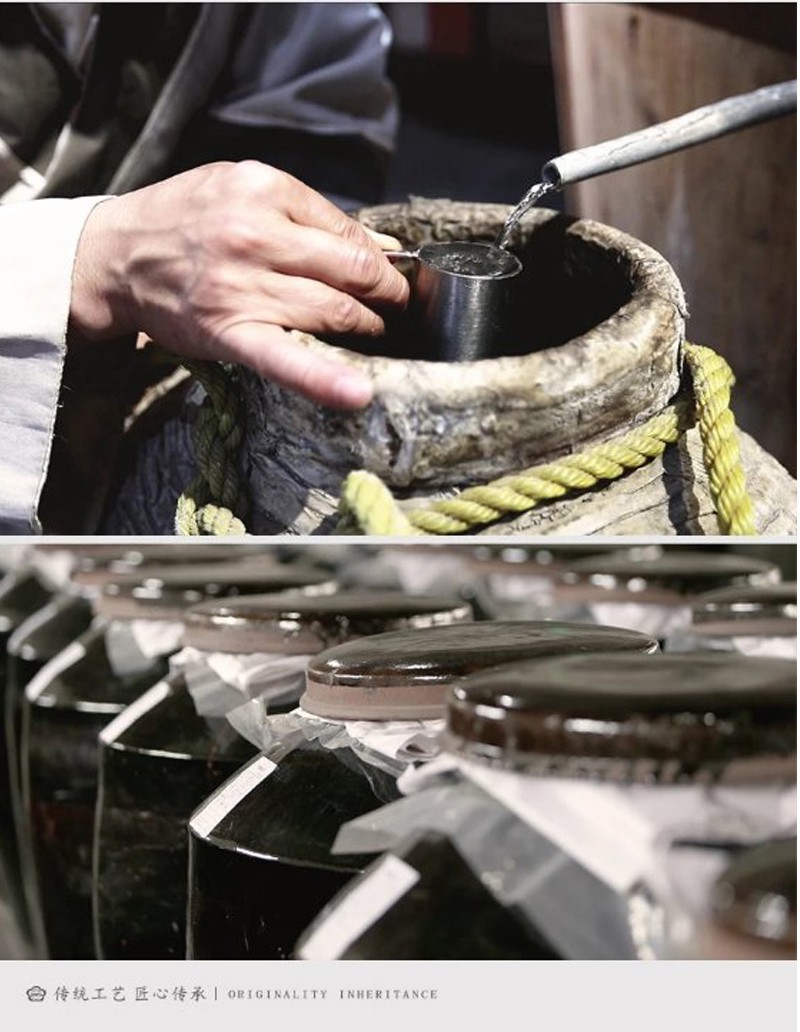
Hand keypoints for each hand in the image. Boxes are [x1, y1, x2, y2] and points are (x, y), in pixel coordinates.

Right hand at [70, 161, 408, 408]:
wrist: (113, 256)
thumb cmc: (182, 221)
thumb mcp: (240, 189)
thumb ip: (305, 214)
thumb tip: (378, 245)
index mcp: (263, 190)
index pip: (348, 232)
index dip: (379, 260)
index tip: (388, 277)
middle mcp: (254, 235)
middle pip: (351, 271)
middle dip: (385, 295)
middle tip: (394, 309)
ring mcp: (242, 287)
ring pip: (334, 311)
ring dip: (367, 328)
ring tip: (373, 333)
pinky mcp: (229, 332)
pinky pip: (286, 359)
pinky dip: (325, 379)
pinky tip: (358, 393)